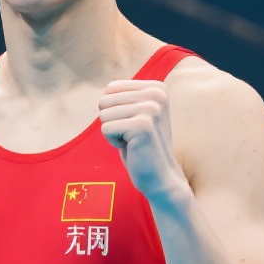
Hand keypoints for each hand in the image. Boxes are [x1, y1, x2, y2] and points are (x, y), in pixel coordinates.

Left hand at [98, 79, 183, 200]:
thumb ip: (124, 97)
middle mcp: (156, 94)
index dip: (114, 110)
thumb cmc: (141, 145)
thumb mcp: (134, 114)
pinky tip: (132, 147)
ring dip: (113, 132)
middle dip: (112, 121)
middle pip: (105, 100)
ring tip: (133, 140)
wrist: (160, 176)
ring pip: (104, 114)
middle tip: (133, 134)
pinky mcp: (142, 125)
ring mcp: (151, 109)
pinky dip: (113, 142)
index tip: (133, 124)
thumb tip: (107, 88)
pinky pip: (105, 128)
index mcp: (156, 88)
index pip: (111, 88)